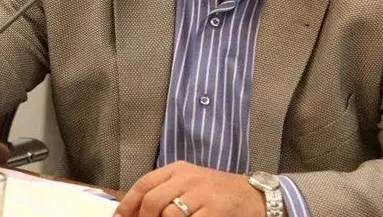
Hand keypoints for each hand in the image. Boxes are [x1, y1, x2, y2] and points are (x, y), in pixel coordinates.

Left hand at [114, 160, 265, 216]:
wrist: (254, 196)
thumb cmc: (218, 193)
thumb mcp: (190, 183)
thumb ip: (165, 192)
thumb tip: (136, 211)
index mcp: (179, 169)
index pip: (145, 183)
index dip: (127, 204)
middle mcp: (188, 178)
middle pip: (152, 200)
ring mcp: (201, 194)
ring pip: (167, 213)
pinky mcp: (214, 210)